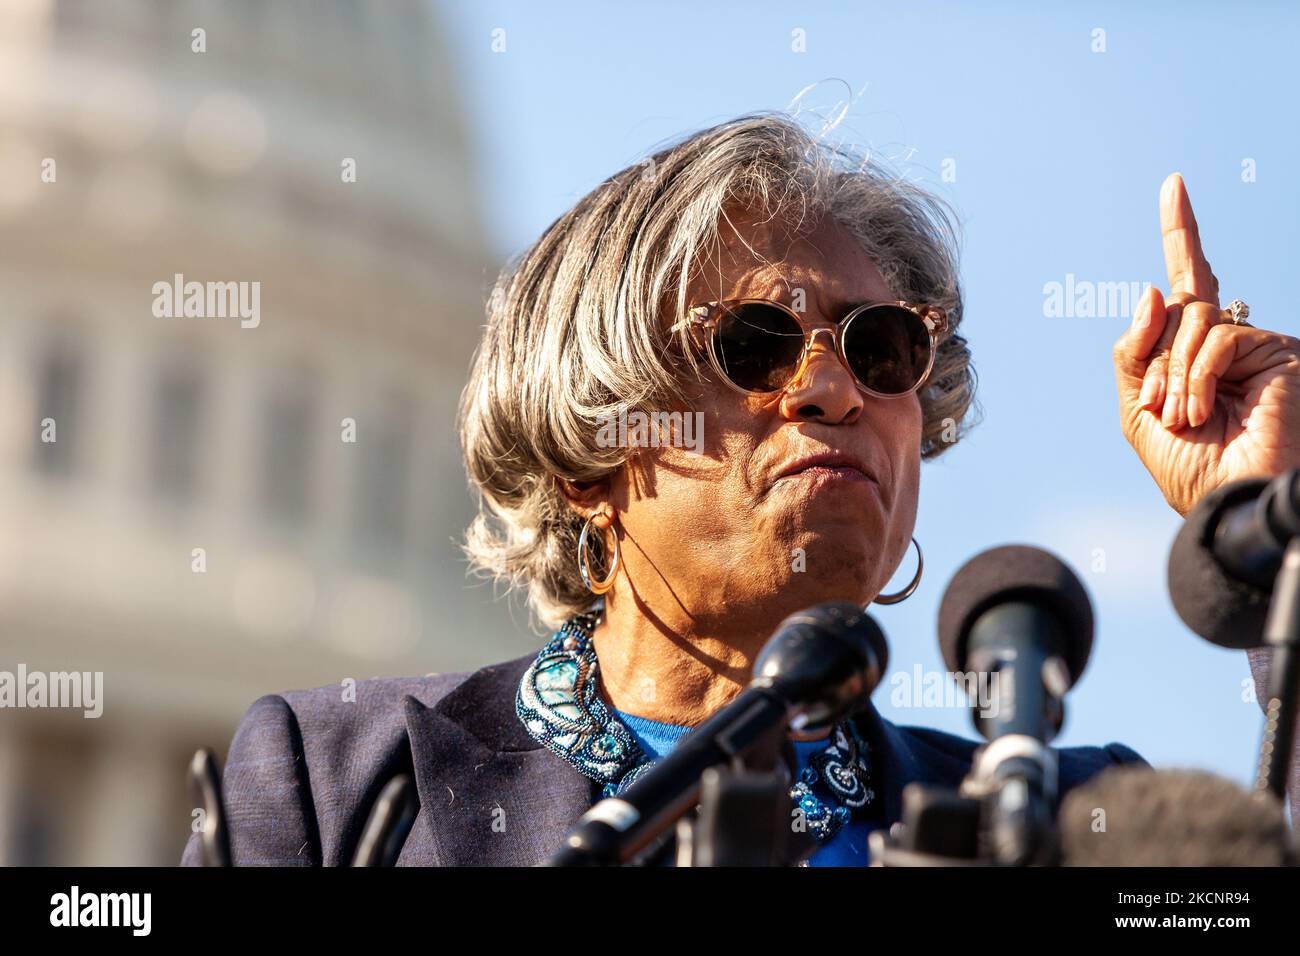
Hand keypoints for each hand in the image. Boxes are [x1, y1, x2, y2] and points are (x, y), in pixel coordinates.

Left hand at [1113, 173, 1299, 516]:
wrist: (1228, 502)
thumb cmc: (1190, 469)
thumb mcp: (1140, 413)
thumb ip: (1135, 354)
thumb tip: (1153, 291)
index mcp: (1193, 353)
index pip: (1186, 286)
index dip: (1180, 234)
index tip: (1173, 185)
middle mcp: (1227, 341)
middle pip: (1176, 308)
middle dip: (1156, 362)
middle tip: (1165, 409)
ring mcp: (1254, 344)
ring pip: (1190, 321)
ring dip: (1173, 373)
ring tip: (1185, 415)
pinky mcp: (1277, 351)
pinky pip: (1214, 338)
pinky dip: (1195, 374)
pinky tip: (1201, 408)